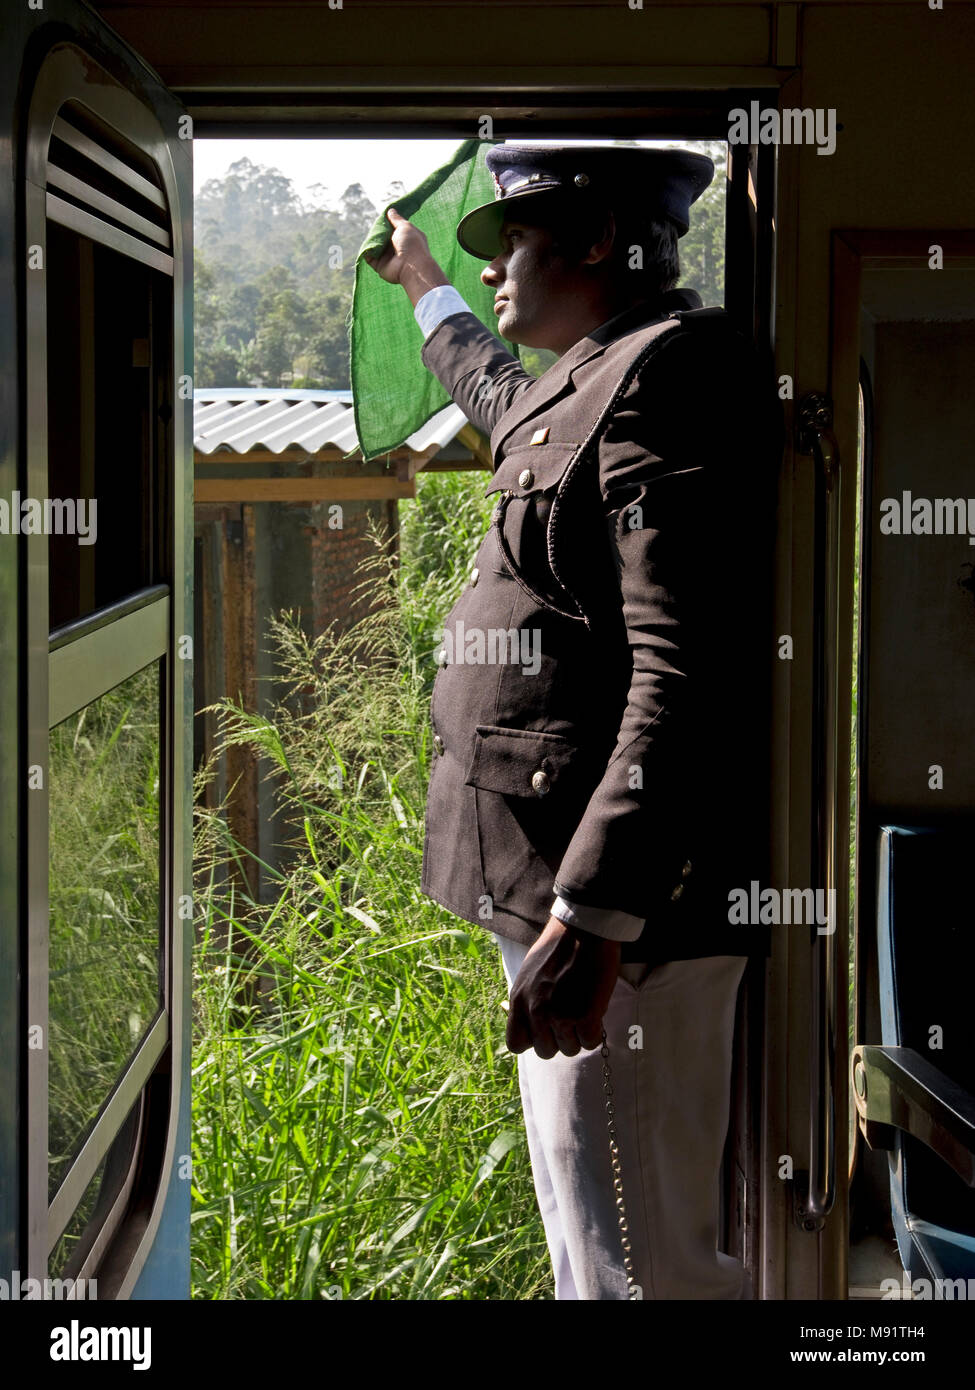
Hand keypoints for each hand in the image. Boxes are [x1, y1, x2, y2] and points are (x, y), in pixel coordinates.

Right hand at [364, 207, 449, 303]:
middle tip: (375, 226)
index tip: (382, 217)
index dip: (388, 223)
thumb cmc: (412, 244)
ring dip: (372, 240)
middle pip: (383, 238)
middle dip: (378, 231)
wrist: (411, 267)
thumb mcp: (405, 226)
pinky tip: (366, 244)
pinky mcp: (380, 266)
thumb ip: (396, 219)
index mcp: (405, 238)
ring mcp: (388, 258)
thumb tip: (390, 210)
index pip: (393, 230)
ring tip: (371, 234)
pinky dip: (366, 251)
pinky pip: (370, 257)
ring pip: (375, 246)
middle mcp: (396, 248)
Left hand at [506, 916, 620, 1058]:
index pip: (515, 1043)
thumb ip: (525, 1000)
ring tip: (583, 1009)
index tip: (545, 1029)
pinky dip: (595, 1032)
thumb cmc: (558, 948)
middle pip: (545, 1051)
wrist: (583, 930)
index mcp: (519, 1000)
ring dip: (579, 1034)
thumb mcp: (528, 973)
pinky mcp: (585, 1015)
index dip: (533, 1040)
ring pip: (570, 1048)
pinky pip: (590, 1042)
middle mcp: (535, 1011)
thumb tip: (521, 1019)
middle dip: (559, 1039)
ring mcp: (560, 1015)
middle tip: (570, 1018)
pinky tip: (595, 1012)